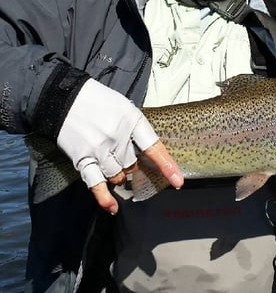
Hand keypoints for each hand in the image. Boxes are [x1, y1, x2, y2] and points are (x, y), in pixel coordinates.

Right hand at [57, 79, 183, 213]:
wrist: (65, 99)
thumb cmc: (98, 101)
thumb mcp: (124, 108)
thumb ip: (135, 129)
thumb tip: (144, 150)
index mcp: (132, 121)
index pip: (154, 147)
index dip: (167, 165)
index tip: (178, 181)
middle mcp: (118, 137)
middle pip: (133, 164)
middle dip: (132, 165)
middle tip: (124, 154)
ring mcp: (100, 149)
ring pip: (118, 175)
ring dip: (119, 174)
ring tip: (112, 161)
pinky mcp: (83, 159)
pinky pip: (96, 183)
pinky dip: (104, 197)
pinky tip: (112, 207)